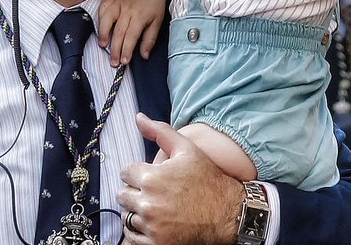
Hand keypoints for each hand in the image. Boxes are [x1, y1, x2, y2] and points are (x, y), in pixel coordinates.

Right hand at [98, 0, 165, 65]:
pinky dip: (100, 19)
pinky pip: (103, 8)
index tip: (124, 62)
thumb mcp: (157, 23)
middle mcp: (128, 8)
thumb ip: (150, 40)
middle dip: (115, 49)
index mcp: (140, 15)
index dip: (126, 50)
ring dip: (103, 33)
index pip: (131, 36)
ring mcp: (118, 0)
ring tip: (103, 45)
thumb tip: (144, 56)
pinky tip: (100, 29)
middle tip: (113, 62)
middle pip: (118, 31)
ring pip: (107, 18)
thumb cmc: (154, 6)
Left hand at [119, 114, 242, 244]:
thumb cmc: (207, 179)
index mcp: (152, 177)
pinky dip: (138, 232)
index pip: (125, 172)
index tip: (146, 176)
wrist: (227, 213)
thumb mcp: (186, 148)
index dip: (135, 172)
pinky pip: (132, 240)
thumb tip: (139, 118)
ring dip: (136, 211)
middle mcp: (149, 203)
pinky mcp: (157, 244)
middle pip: (123, 195)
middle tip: (149, 192)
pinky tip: (151, 224)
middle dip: (134, 191)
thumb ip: (160, 131)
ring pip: (127, 217)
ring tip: (152, 208)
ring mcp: (153, 227)